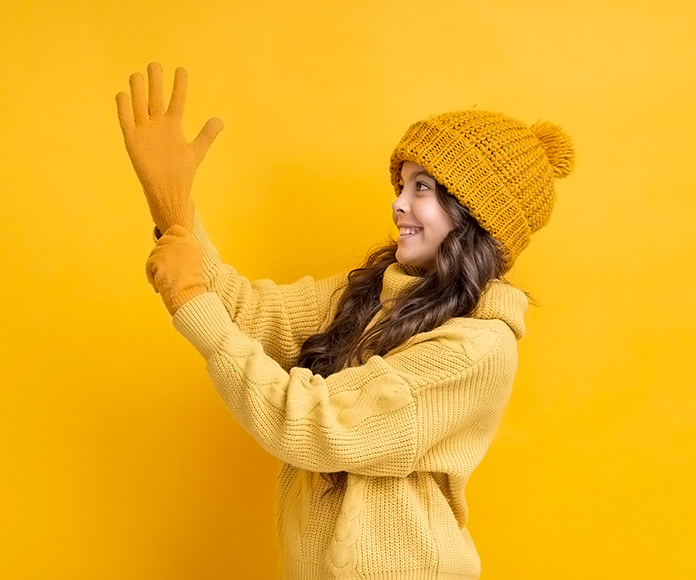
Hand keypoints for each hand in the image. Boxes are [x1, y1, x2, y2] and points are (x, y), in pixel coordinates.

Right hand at [116, 62, 223, 232]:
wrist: (168, 191)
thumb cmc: (182, 172)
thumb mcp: (196, 152)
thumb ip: (207, 135)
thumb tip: (220, 120)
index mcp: (173, 125)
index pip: (177, 100)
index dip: (180, 85)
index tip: (181, 69)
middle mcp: (157, 124)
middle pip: (155, 97)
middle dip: (155, 81)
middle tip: (155, 65)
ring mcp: (144, 131)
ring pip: (138, 104)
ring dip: (138, 90)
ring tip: (139, 75)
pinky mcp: (132, 141)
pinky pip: (125, 121)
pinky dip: (124, 108)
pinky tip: (123, 94)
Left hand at [145, 224, 207, 315]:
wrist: (188, 296)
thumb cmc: (190, 286)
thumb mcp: (192, 262)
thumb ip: (181, 252)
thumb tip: (164, 245)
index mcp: (192, 243)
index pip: (175, 229)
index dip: (169, 238)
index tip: (170, 253)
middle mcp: (181, 243)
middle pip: (161, 241)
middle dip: (160, 256)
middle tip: (167, 272)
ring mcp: (169, 249)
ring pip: (153, 254)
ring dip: (155, 269)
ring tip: (165, 281)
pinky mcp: (158, 258)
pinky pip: (148, 264)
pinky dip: (151, 277)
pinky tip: (159, 286)